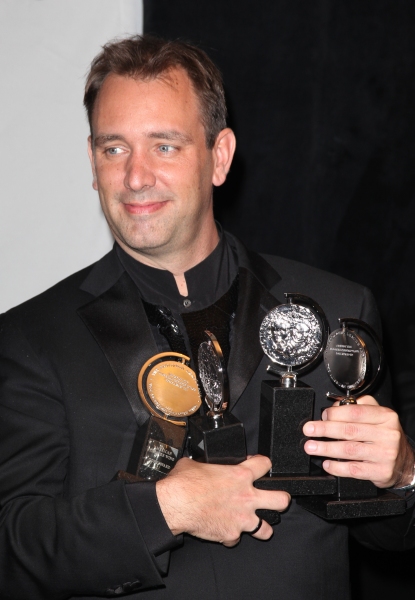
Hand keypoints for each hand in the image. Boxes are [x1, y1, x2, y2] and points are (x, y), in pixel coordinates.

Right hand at [156, 455, 290, 546]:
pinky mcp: (231, 534)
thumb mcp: (198, 464)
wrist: (175, 504)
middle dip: (281, 499)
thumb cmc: (184, 483)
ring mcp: (241, 518)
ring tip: (258, 524)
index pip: (265, 465)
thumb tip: (203, 465)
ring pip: (266, 529)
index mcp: (240, 475)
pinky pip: (236, 538)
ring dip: (262, 526)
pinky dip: (232, 535)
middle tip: (276, 499)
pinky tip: (225, 530)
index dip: (263, 463)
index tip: (259, 466)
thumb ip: (209, 465)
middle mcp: (246, 497)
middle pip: (280, 500)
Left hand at [302, 395, 413, 487]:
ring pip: (350, 450)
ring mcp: (385, 454)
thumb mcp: (377, 416)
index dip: (336, 413)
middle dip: (325, 430)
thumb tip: (333, 409)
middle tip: (309, 430)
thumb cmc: (385, 436)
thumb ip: (357, 407)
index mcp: (385, 416)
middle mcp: (387, 434)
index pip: (356, 412)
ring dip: (327, 448)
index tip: (322, 415)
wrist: (404, 463)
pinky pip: (355, 469)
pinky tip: (327, 464)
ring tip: (312, 447)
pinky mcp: (381, 472)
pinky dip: (338, 467)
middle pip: (350, 430)